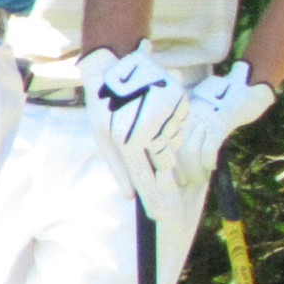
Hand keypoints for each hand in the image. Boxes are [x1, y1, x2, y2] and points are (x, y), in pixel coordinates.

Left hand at [79, 41, 190, 221]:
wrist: (116, 67)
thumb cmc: (105, 105)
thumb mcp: (103, 138)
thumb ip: (118, 168)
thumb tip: (131, 195)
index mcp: (127, 141)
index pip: (142, 178)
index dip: (151, 199)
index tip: (158, 216)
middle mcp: (149, 131)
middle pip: (163, 162)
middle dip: (158, 161)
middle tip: (144, 142)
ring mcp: (166, 117)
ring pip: (173, 143)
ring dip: (163, 139)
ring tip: (143, 118)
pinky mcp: (178, 104)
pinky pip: (179, 126)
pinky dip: (170, 124)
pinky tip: (153, 109)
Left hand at [176, 61, 275, 186]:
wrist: (250, 88)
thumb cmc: (227, 105)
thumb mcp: (204, 114)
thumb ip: (192, 129)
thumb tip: (182, 158)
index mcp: (183, 114)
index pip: (166, 142)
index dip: (168, 163)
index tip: (171, 176)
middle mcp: (190, 114)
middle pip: (176, 149)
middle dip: (180, 171)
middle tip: (186, 183)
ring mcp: (205, 116)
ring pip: (191, 151)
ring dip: (195, 171)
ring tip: (200, 179)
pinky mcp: (221, 120)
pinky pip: (210, 146)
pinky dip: (209, 161)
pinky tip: (212, 166)